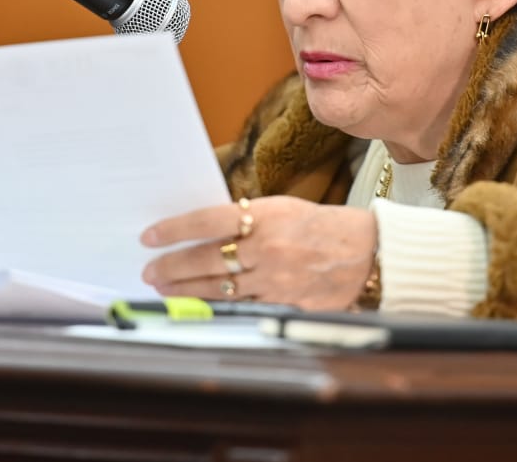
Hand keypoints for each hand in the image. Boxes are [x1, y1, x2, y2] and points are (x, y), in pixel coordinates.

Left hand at [140, 196, 376, 309]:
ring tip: (164, 290)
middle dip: (172, 268)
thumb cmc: (320, 226)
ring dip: (187, 291)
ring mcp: (276, 280)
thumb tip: (204, 231)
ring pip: (219, 289)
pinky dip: (217, 307)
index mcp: (267, 217)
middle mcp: (268, 249)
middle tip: (148, 271)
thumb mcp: (282, 209)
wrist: (367, 252)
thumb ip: (246, 219)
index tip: (149, 236)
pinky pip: (242, 307)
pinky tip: (199, 306)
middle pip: (207, 260)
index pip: (208, 221)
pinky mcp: (285, 305)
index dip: (175, 230)